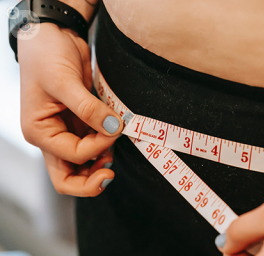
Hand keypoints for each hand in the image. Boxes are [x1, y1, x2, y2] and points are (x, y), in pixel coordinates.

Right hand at [18, 23, 122, 196]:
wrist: (53, 38)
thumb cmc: (45, 57)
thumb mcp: (63, 82)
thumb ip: (88, 108)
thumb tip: (113, 128)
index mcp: (40, 132)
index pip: (71, 155)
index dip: (97, 147)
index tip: (114, 128)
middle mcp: (52, 136)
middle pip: (69, 177)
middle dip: (91, 180)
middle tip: (110, 173)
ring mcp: (67, 131)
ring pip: (83, 165)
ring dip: (100, 163)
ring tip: (114, 150)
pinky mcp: (81, 122)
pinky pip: (93, 144)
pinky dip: (105, 147)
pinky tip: (113, 138)